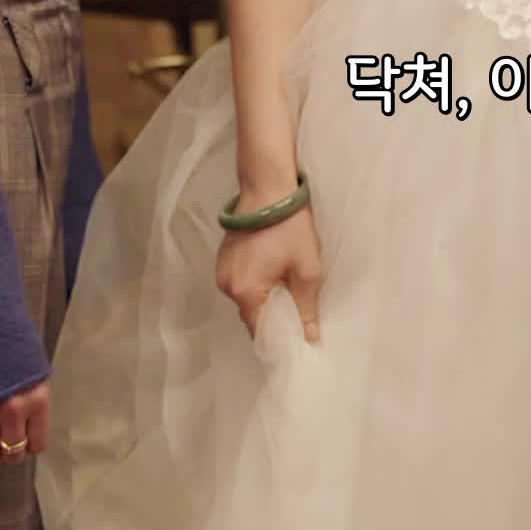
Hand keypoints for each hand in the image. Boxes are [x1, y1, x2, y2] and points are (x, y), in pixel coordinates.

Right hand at [0, 380, 49, 463]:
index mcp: (36, 400)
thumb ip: (32, 404)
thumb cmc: (12, 357)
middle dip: (7, 448)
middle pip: (11, 454)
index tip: (23, 438)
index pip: (37, 445)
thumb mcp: (32, 375)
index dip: (29, 443)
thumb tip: (29, 435)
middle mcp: (13, 410)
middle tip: (1, 437)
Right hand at [216, 204, 322, 343]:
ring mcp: (221, 271)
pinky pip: (241, 283)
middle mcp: (226, 286)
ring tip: (288, 291)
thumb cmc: (290, 227)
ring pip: (247, 299)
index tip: (297, 342)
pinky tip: (274, 273)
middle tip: (298, 315)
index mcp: (245, 292)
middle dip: (274, 319)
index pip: (260, 333)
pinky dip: (256, 285)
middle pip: (252, 317)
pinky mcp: (224, 258)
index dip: (280, 340)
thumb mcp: (306, 269)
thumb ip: (305, 308)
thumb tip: (309, 340)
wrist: (269, 187)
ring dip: (265, 300)